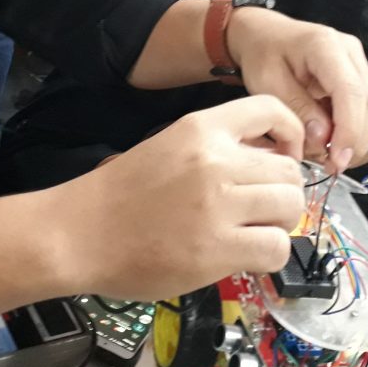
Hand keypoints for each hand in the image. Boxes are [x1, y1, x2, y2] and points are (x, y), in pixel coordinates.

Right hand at [49, 96, 306, 299]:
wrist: (77, 234)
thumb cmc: (121, 194)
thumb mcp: (170, 146)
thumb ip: (218, 148)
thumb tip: (269, 162)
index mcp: (201, 128)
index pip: (272, 109)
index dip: (290, 133)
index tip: (282, 156)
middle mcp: (215, 160)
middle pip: (289, 170)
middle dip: (282, 192)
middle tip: (260, 210)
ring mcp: (218, 204)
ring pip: (290, 206)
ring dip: (278, 224)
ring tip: (253, 233)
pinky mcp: (217, 248)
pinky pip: (276, 247)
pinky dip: (270, 256)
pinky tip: (247, 257)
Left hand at [227, 7, 367, 173]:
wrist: (263, 34)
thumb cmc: (262, 55)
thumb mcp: (268, 83)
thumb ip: (298, 109)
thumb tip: (323, 139)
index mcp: (325, 46)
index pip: (350, 91)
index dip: (349, 130)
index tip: (338, 159)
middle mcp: (350, 50)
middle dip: (356, 139)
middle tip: (333, 166)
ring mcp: (357, 60)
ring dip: (356, 137)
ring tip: (330, 157)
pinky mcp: (357, 72)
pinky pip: (363, 106)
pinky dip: (352, 128)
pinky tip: (332, 141)